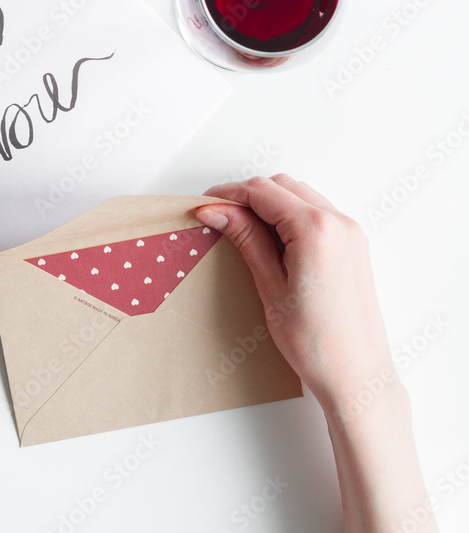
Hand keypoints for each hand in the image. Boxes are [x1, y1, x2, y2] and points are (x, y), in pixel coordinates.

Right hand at [196, 174, 398, 412]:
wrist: (357, 377)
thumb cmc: (316, 343)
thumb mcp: (270, 287)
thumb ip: (246, 239)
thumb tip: (218, 211)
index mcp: (316, 230)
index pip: (263, 192)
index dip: (229, 195)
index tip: (206, 206)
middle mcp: (339, 222)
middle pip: (282, 186)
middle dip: (248, 196)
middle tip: (220, 219)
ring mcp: (351, 232)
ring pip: (300, 195)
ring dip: (270, 204)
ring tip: (243, 232)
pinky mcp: (355, 244)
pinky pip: (317, 212)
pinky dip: (291, 216)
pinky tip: (273, 241)